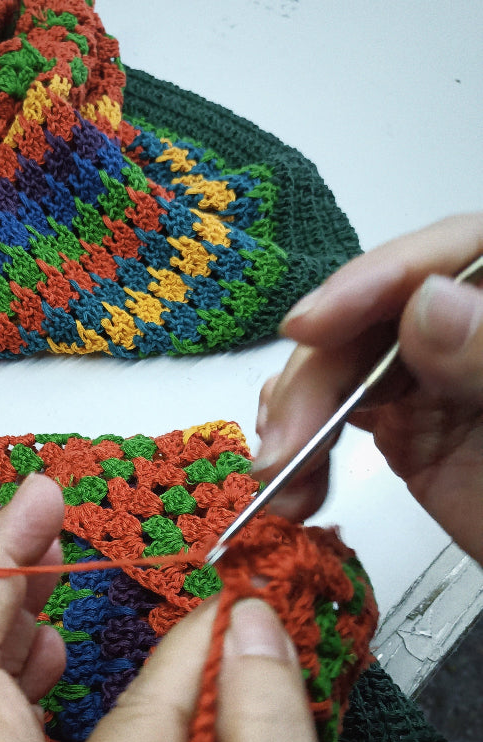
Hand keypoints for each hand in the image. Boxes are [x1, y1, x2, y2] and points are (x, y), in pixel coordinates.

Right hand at [254, 213, 482, 563]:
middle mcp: (462, 328)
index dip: (371, 281)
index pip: (447, 255)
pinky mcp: (402, 422)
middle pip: (369, 321)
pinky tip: (294, 486)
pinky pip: (335, 415)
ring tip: (279, 481)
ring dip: (293, 422)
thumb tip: (427, 303)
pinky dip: (302, 449)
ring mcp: (429, 375)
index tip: (310, 326)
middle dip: (313, 381)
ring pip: (338, 369)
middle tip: (283, 450)